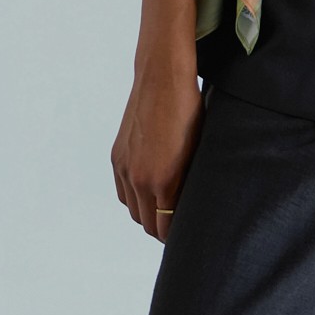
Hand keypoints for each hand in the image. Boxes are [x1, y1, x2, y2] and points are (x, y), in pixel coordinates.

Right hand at [111, 58, 208, 243]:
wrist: (162, 79)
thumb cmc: (189, 111)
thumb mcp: (198, 150)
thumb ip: (190, 182)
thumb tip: (190, 204)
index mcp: (163, 181)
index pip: (165, 227)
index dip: (176, 235)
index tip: (187, 234)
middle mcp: (139, 179)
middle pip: (147, 224)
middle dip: (162, 229)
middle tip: (178, 225)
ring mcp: (124, 168)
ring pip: (132, 210)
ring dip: (147, 214)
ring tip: (164, 210)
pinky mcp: (117, 157)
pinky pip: (122, 192)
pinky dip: (133, 198)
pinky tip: (148, 192)